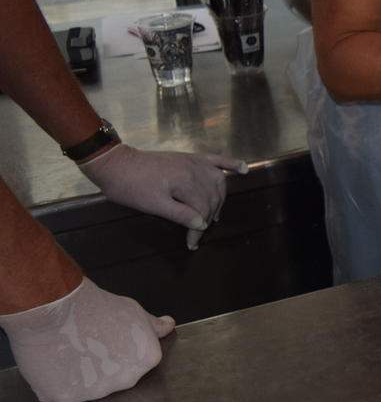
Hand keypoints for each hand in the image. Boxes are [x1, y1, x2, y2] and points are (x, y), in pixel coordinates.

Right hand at [0, 278, 174, 401]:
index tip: (106, 342)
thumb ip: (154, 326)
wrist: (56, 308)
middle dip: (100, 368)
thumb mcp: (134, 311)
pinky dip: (55, 383)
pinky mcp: (65, 398)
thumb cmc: (94, 307)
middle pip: (112, 381)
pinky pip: (61, 395)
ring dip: (78, 377)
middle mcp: (125, 381)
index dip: (117, 351)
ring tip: (69, 352)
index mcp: (146, 360)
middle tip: (86, 347)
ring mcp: (95, 392)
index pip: (136, 364)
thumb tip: (167, 326)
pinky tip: (55, 362)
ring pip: (86, 391)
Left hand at [79, 144, 247, 249]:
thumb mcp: (152, 205)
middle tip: (197, 233)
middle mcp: (195, 170)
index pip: (201, 210)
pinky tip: (243, 170)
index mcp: (185, 182)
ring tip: (214, 214)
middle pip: (212, 197)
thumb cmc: (130, 188)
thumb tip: (202, 224)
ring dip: (221, 199)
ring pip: (218, 182)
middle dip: (208, 217)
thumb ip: (180, 214)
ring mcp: (195, 162)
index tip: (191, 244)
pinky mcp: (191, 157)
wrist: (116, 164)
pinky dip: (232, 164)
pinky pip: (217, 159)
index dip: (197, 230)